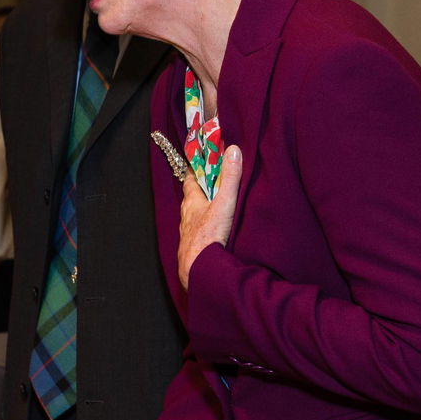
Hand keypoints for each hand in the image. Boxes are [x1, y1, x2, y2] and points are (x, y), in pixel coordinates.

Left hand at [177, 145, 240, 290]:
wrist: (198, 269)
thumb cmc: (209, 236)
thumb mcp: (223, 203)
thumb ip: (230, 178)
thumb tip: (233, 151)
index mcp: (192, 202)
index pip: (191, 180)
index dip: (195, 170)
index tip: (201, 162)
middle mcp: (187, 216)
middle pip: (192, 198)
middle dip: (200, 190)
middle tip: (210, 183)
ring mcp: (188, 232)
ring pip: (193, 216)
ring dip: (202, 210)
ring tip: (213, 206)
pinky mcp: (192, 246)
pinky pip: (197, 232)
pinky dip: (204, 227)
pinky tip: (212, 231)